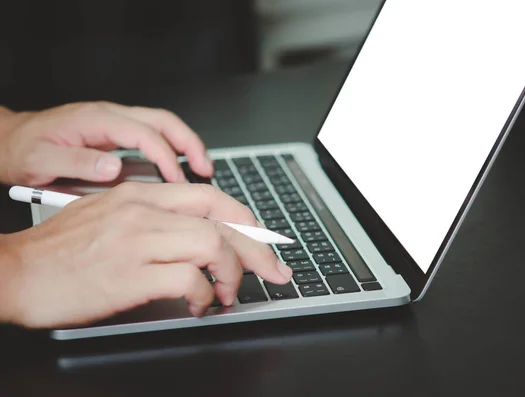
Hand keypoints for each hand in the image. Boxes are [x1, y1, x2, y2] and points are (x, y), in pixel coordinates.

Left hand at [0, 102, 212, 185]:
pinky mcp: (114, 134)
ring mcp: (114, 123)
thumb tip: (114, 168)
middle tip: (205, 168)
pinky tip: (177, 169)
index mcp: (95, 120)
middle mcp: (110, 116)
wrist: (9, 141)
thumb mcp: (40, 159)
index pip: (143, 133)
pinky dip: (171, 150)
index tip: (177, 180)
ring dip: (185, 145)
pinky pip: (152, 136)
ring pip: (162, 126)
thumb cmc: (22, 150)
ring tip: (201, 168)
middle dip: (189, 143)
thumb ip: (77, 162)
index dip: (165, 157)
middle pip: (163, 121)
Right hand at [0, 182, 292, 328]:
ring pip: (213, 244)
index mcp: (141, 194)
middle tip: (275, 271)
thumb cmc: (60, 251)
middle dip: (258, 248)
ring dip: (233, 272)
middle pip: (223, 220)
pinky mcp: (130, 275)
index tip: (262, 240)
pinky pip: (189, 279)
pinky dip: (204, 295)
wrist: (14, 271)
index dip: (246, 220)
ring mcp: (138, 240)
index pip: (212, 198)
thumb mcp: (108, 216)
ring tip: (230, 293)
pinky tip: (199, 305)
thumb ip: (153, 219)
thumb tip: (196, 239)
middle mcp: (144, 210)